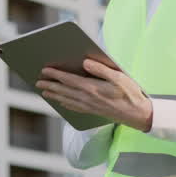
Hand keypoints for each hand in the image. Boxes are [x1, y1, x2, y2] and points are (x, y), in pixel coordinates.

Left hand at [35, 59, 153, 131]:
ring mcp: (89, 106)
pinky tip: (61, 102)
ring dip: (54, 95)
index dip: (55, 74)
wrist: (138, 114)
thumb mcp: (119, 77)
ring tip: (44, 91)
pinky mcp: (93, 111)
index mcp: (92, 88)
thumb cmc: (130, 93)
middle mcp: (87, 98)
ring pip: (66, 100)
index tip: (44, 69)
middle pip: (64, 90)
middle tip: (37, 81)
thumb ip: (100, 69)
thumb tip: (84, 62)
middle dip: (50, 85)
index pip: (68, 80)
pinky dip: (65, 104)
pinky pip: (74, 107)